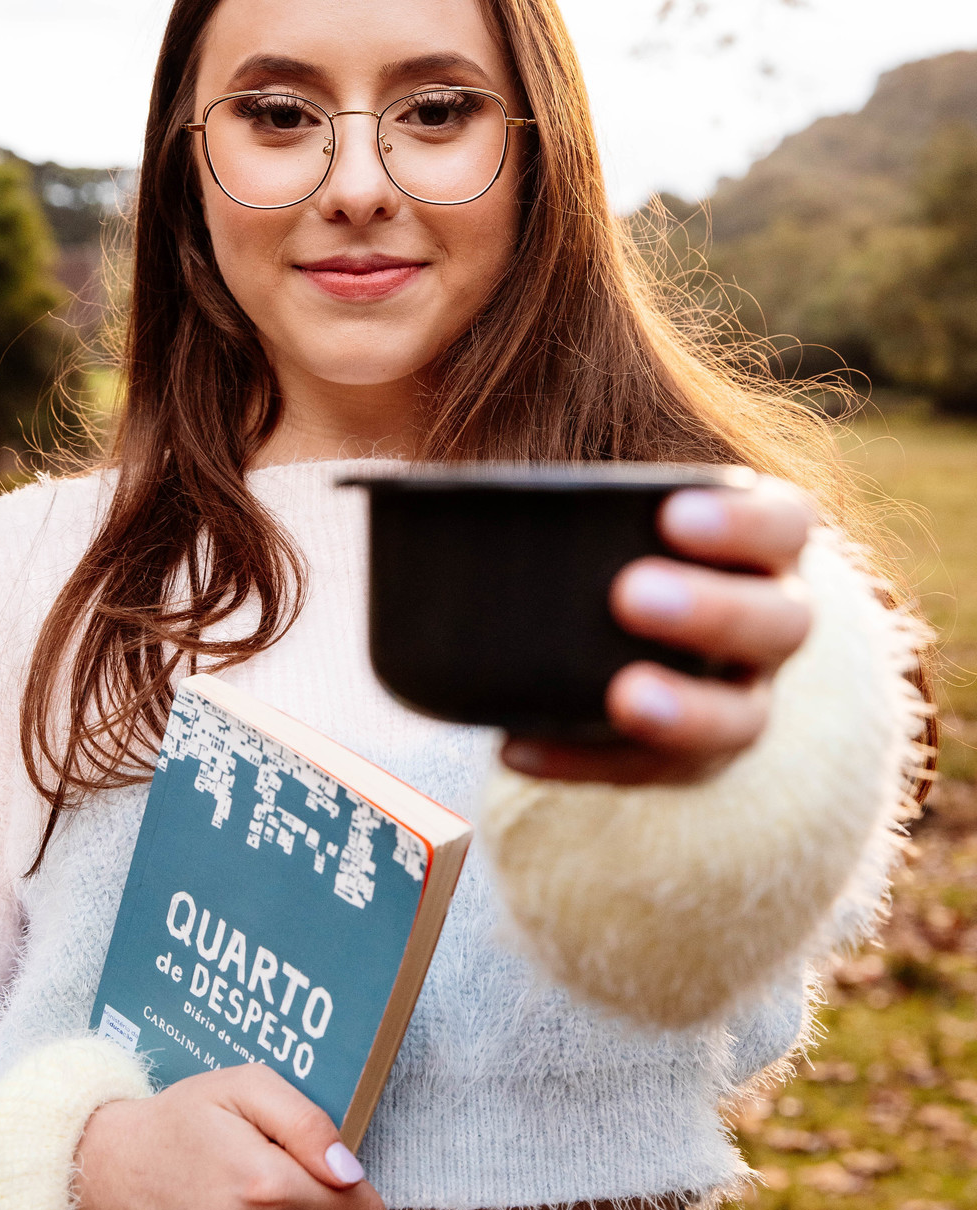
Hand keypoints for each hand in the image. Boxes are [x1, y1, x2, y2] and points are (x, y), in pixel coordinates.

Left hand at [501, 477, 812, 785]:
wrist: (611, 619)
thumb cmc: (606, 536)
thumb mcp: (594, 499)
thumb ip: (543, 470)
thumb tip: (423, 438)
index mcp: (763, 544)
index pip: (787, 523)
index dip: (744, 520)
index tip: (671, 513)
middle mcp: (771, 622)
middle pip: (781, 622)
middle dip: (713, 610)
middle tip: (631, 595)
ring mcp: (739, 699)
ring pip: (742, 718)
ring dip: (684, 708)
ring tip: (623, 695)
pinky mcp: (687, 760)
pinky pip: (646, 771)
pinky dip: (582, 760)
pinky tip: (517, 746)